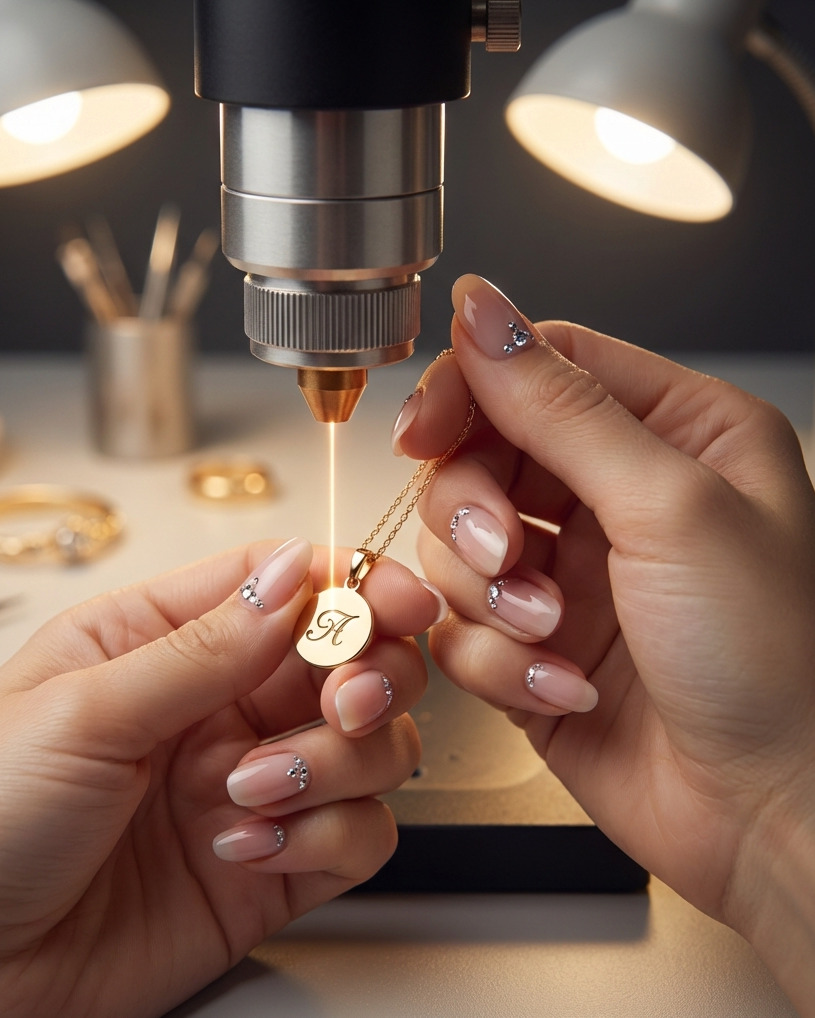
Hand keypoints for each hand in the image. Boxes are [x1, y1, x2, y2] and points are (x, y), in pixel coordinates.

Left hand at [0, 539, 440, 1017]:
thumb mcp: (79, 712)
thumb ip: (199, 648)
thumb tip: (289, 576)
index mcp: (164, 640)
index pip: (283, 584)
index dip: (350, 583)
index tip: (396, 601)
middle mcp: (219, 706)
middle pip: (347, 658)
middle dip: (368, 674)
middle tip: (345, 701)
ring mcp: (252, 784)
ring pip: (369, 747)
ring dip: (335, 765)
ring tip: (252, 793)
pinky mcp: (274, 865)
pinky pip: (358, 835)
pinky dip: (326, 837)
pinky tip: (247, 848)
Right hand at [394, 275, 814, 1011]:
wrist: (777, 818)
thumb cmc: (778, 663)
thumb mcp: (669, 506)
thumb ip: (560, 404)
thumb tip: (482, 307)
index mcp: (673, 433)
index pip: (534, 367)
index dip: (467, 390)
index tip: (421, 430)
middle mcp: (614, 496)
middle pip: (477, 455)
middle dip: (473, 512)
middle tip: (504, 554)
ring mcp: (569, 573)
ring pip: (454, 545)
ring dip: (487, 597)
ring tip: (547, 636)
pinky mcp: (532, 646)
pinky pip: (460, 627)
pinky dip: (496, 662)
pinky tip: (561, 688)